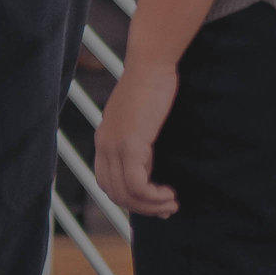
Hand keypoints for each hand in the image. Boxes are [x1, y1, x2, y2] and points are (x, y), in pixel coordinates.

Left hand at [93, 62, 179, 217]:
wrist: (151, 65)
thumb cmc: (152, 88)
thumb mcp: (139, 121)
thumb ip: (138, 144)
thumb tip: (148, 170)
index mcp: (104, 139)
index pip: (106, 183)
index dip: (129, 199)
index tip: (153, 202)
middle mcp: (103, 145)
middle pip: (114, 193)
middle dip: (141, 207)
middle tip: (166, 209)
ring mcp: (114, 146)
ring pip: (126, 194)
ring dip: (151, 206)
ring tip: (171, 204)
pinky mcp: (130, 145)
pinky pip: (137, 185)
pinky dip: (153, 196)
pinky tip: (169, 193)